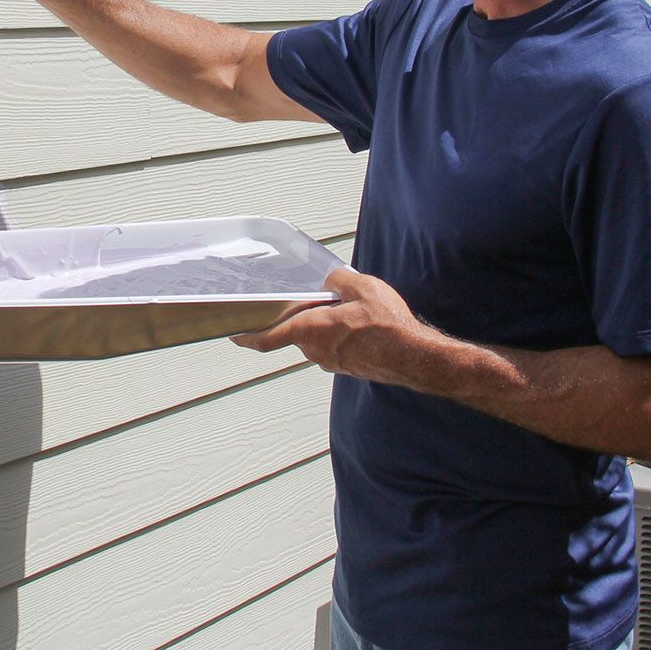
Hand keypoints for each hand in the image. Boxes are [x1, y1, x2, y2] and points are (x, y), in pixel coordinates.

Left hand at [232, 268, 452, 388]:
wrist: (416, 358)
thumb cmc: (388, 325)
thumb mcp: (361, 287)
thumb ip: (337, 281)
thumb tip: (328, 284)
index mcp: (311, 330)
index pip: (268, 338)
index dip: (247, 337)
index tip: (234, 335)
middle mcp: (316, 351)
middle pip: (297, 333)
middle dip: (302, 318)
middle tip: (318, 301)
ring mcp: (333, 362)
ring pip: (318, 340)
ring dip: (325, 326)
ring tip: (350, 311)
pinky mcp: (349, 367)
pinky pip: (335, 348)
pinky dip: (341, 336)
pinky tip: (362, 326)